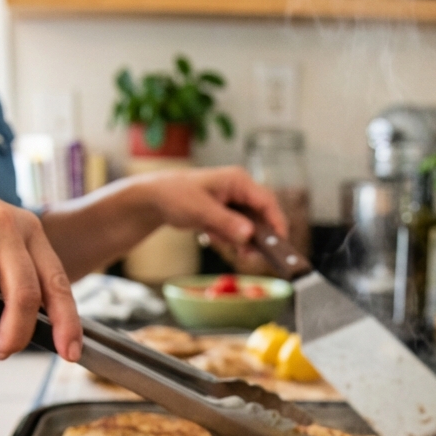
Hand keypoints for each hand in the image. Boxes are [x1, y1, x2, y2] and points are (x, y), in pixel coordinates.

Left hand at [141, 167, 288, 261]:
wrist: (155, 199)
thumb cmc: (175, 195)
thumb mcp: (201, 210)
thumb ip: (226, 223)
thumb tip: (249, 235)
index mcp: (239, 180)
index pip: (267, 201)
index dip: (276, 223)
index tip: (280, 243)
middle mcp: (240, 189)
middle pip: (262, 215)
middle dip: (258, 236)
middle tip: (251, 254)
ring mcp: (234, 202)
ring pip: (250, 225)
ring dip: (241, 239)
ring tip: (226, 244)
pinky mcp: (227, 213)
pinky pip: (237, 230)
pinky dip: (228, 238)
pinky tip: (210, 235)